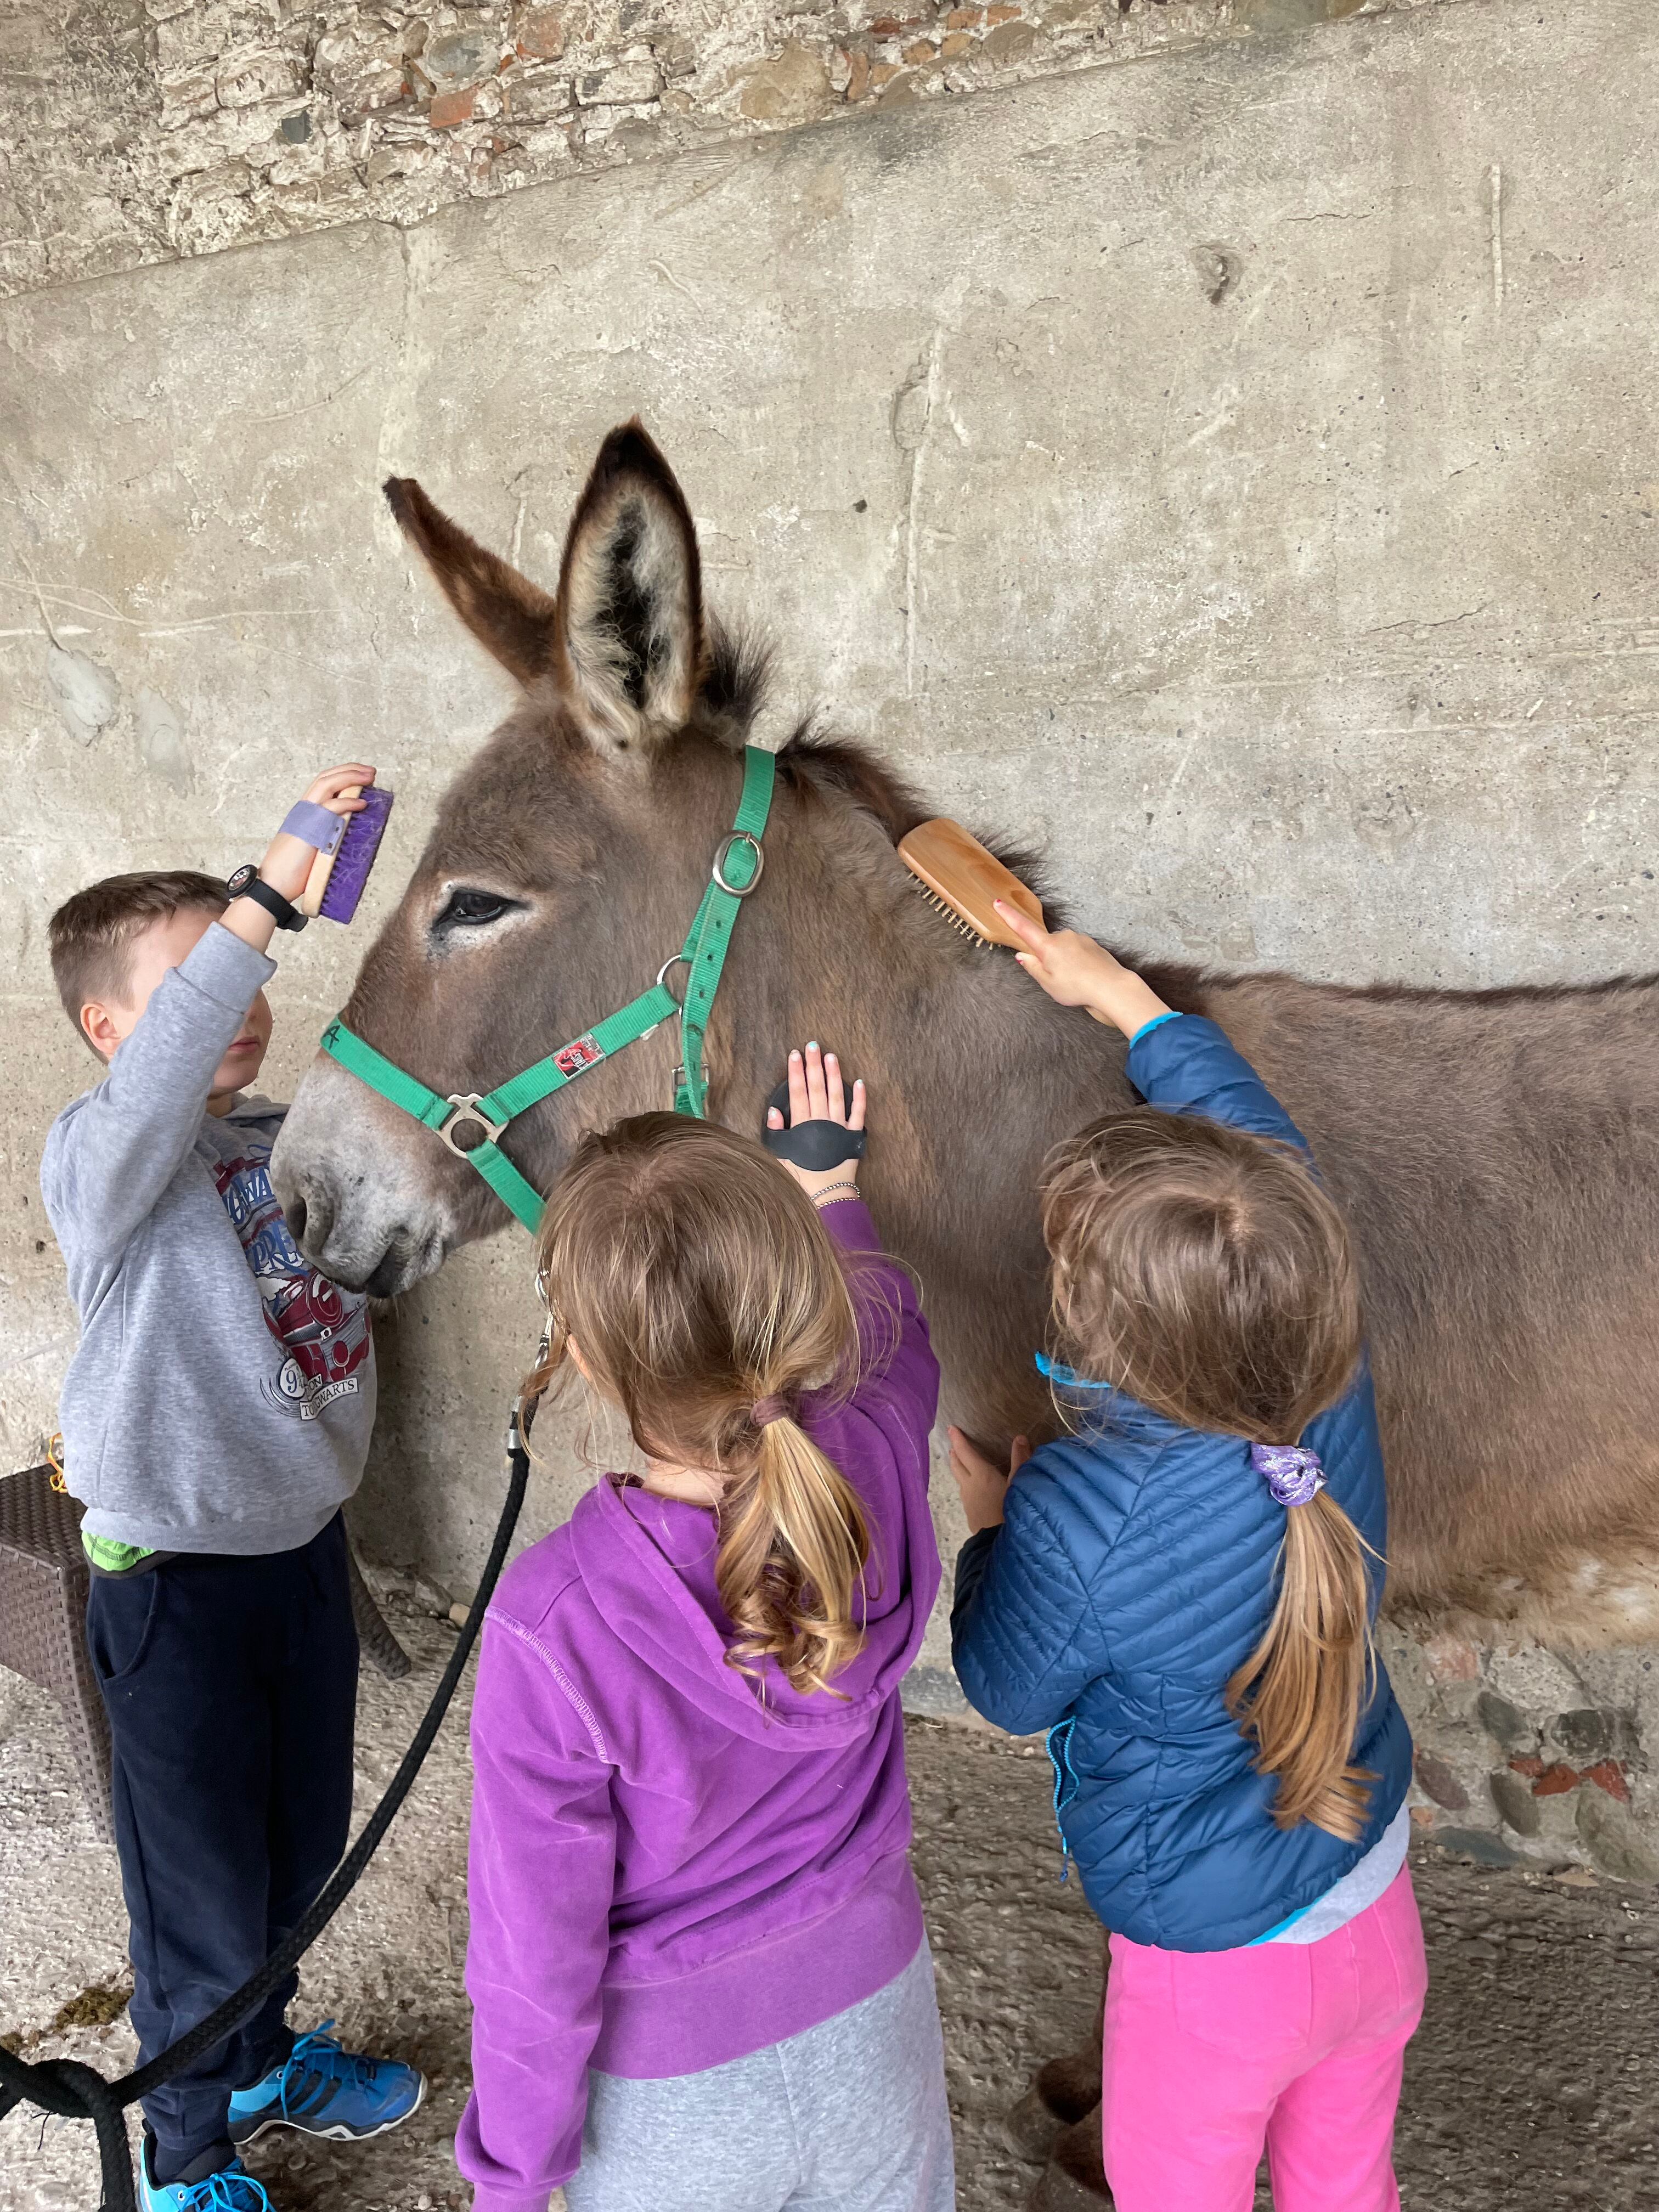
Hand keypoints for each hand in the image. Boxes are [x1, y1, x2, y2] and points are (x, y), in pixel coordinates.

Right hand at [255, 763, 375, 901]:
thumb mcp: (312, 848)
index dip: (341, 775)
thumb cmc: (292, 873)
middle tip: (370, 770)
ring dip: (350, 777)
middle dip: (349, 770)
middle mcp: (303, 810)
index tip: (361, 776)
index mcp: (304, 813)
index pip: (322, 784)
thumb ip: (325, 836)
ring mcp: (305, 818)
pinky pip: (331, 808)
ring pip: (326, 784)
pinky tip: (363, 803)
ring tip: (369, 776)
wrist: (273, 886)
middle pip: (325, 778)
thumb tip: (345, 837)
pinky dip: (348, 802)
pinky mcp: (309, 829)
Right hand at [767, 1042, 865, 1202]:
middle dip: (814, 1065)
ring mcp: (838, 1128)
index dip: (796, 1072)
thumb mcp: (781, 1156)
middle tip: (813, 1045)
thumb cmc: (800, 1179)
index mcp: (802, 1126)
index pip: (798, 1093)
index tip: (795, 1054)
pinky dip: (860, 1098)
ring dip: (834, 1075)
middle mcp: (821, 1123)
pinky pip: (858, 1114)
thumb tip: (773, 1110)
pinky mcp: (852, 1137)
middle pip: (816, 1088)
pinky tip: (860, 1082)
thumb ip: (776, 1133)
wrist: (825, 1197)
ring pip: (836, 1095)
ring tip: (832, 1056)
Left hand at [947, 1429, 1028, 1533]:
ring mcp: (967, 1500)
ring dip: (958, 1467)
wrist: (998, 1542)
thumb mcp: (1019, 1483)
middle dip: (955, 1452)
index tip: (950, 1428)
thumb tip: (1019, 1438)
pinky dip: (964, 1482)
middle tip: (953, 1445)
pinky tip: (972, 1488)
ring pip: (959, 1478)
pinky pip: (964, 1492)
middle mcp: (969, 1484)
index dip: (957, 1439)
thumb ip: (1020, 1460)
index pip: (965, 1451)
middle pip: (957, 1464)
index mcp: (981, 1474)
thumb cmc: (1011, 1509)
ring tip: (960, 1462)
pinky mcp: (969, 1512)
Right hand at [993, 900, 1169, 1041]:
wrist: (1111, 986)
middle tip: (1056, 978)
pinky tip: (1084, 976)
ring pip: (1063, 948)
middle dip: (1047, 958)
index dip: (1009, 915)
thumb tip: (1023, 955)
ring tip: (1074, 980)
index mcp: (1048, 945)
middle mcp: (1064, 936)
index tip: (998, 903)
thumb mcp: (1048, 983)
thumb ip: (1033, 967)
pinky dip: (1077, 962)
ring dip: (1064, 961)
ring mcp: (1079, 938)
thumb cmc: (1078, 987)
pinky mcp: (1092, 943)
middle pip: (1046, 944)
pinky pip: (1077, 951)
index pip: (1023, 928)